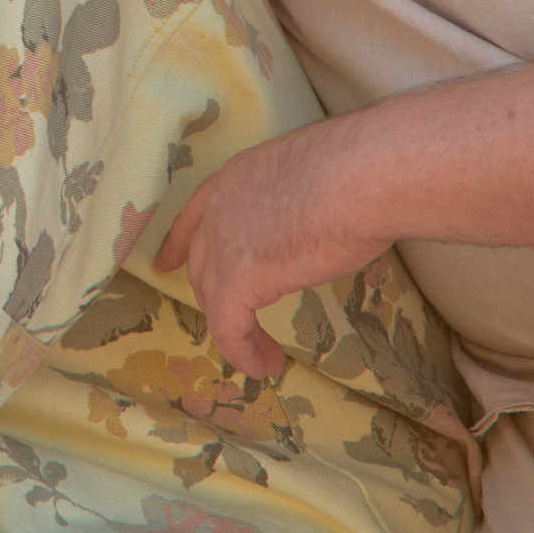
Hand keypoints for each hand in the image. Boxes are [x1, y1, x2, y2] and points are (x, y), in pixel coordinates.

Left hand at [153, 115, 389, 378]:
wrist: (366, 174)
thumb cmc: (363, 168)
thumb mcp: (314, 175)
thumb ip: (298, 200)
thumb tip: (314, 220)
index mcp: (238, 176)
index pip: (195, 213)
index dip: (179, 242)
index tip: (167, 263)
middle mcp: (222, 206)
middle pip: (204, 261)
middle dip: (214, 296)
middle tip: (239, 325)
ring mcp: (226, 240)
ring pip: (213, 296)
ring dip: (236, 332)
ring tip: (264, 356)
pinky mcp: (241, 277)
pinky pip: (228, 325)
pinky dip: (242, 350)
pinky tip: (263, 365)